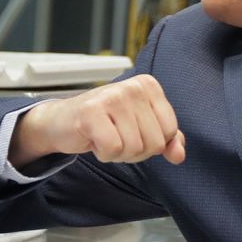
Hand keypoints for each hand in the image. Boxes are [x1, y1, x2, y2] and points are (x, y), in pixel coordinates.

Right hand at [9, 75, 185, 167]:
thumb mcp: (141, 127)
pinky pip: (113, 149)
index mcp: (149, 86)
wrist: (62, 121)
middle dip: (134, 151)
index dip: (151, 142)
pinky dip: (103, 154)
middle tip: (115, 136)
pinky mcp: (92, 112)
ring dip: (118, 153)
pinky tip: (94, 140)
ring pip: (134, 148)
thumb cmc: (105, 123)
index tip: (131, 132)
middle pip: (154, 143)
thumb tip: (179, 155)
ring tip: (104, 137)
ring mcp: (112, 97)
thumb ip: (167, 139)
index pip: (170, 132)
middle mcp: (133, 87)